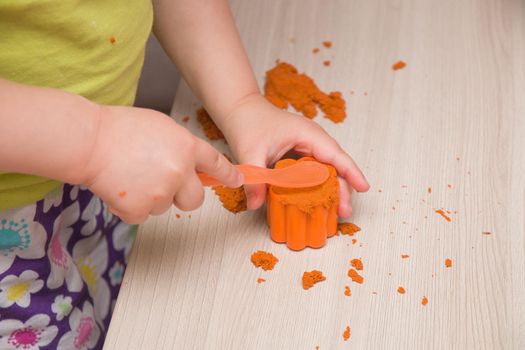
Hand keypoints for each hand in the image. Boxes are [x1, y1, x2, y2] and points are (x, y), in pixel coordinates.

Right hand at [82, 105, 242, 223]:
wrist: (89, 142)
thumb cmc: (119, 129)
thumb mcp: (160, 126)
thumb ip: (180, 146)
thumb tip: (188, 164)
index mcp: (186, 147)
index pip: (216, 164)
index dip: (228, 175)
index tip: (238, 181)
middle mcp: (180, 171)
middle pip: (195, 200)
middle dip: (184, 197)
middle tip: (164, 186)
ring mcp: (161, 192)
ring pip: (164, 207)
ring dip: (151, 197)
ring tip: (130, 176)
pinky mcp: (140, 209)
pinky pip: (142, 216)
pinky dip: (131, 207)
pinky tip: (120, 187)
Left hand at [220, 94, 368, 217]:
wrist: (240, 109)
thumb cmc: (249, 122)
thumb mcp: (249, 151)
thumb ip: (254, 178)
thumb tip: (256, 205)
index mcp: (307, 134)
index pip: (335, 154)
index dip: (351, 172)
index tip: (363, 187)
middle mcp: (312, 140)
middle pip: (335, 165)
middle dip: (342, 188)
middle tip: (344, 212)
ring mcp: (307, 147)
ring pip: (326, 170)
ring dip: (332, 189)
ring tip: (335, 211)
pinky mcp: (299, 155)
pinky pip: (314, 172)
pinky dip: (318, 186)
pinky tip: (317, 201)